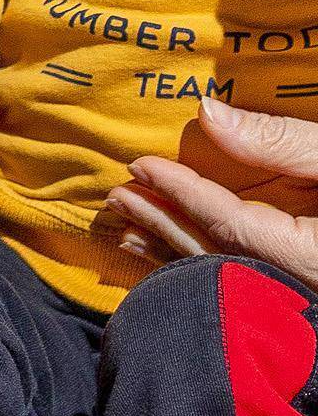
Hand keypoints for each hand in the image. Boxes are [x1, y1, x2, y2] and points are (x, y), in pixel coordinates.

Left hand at [101, 94, 317, 295]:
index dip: (179, 192)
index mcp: (306, 255)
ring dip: (171, 252)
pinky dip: (198, 270)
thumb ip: (278, 141)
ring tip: (127, 232)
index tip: (140, 166)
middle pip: (213, 257)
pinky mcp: (295, 301)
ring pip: (221, 281)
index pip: (225, 222)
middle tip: (117, 198)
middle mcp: (296, 286)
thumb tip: (208, 114)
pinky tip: (171, 261)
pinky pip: (237, 288)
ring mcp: (294, 299)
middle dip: (160, 224)